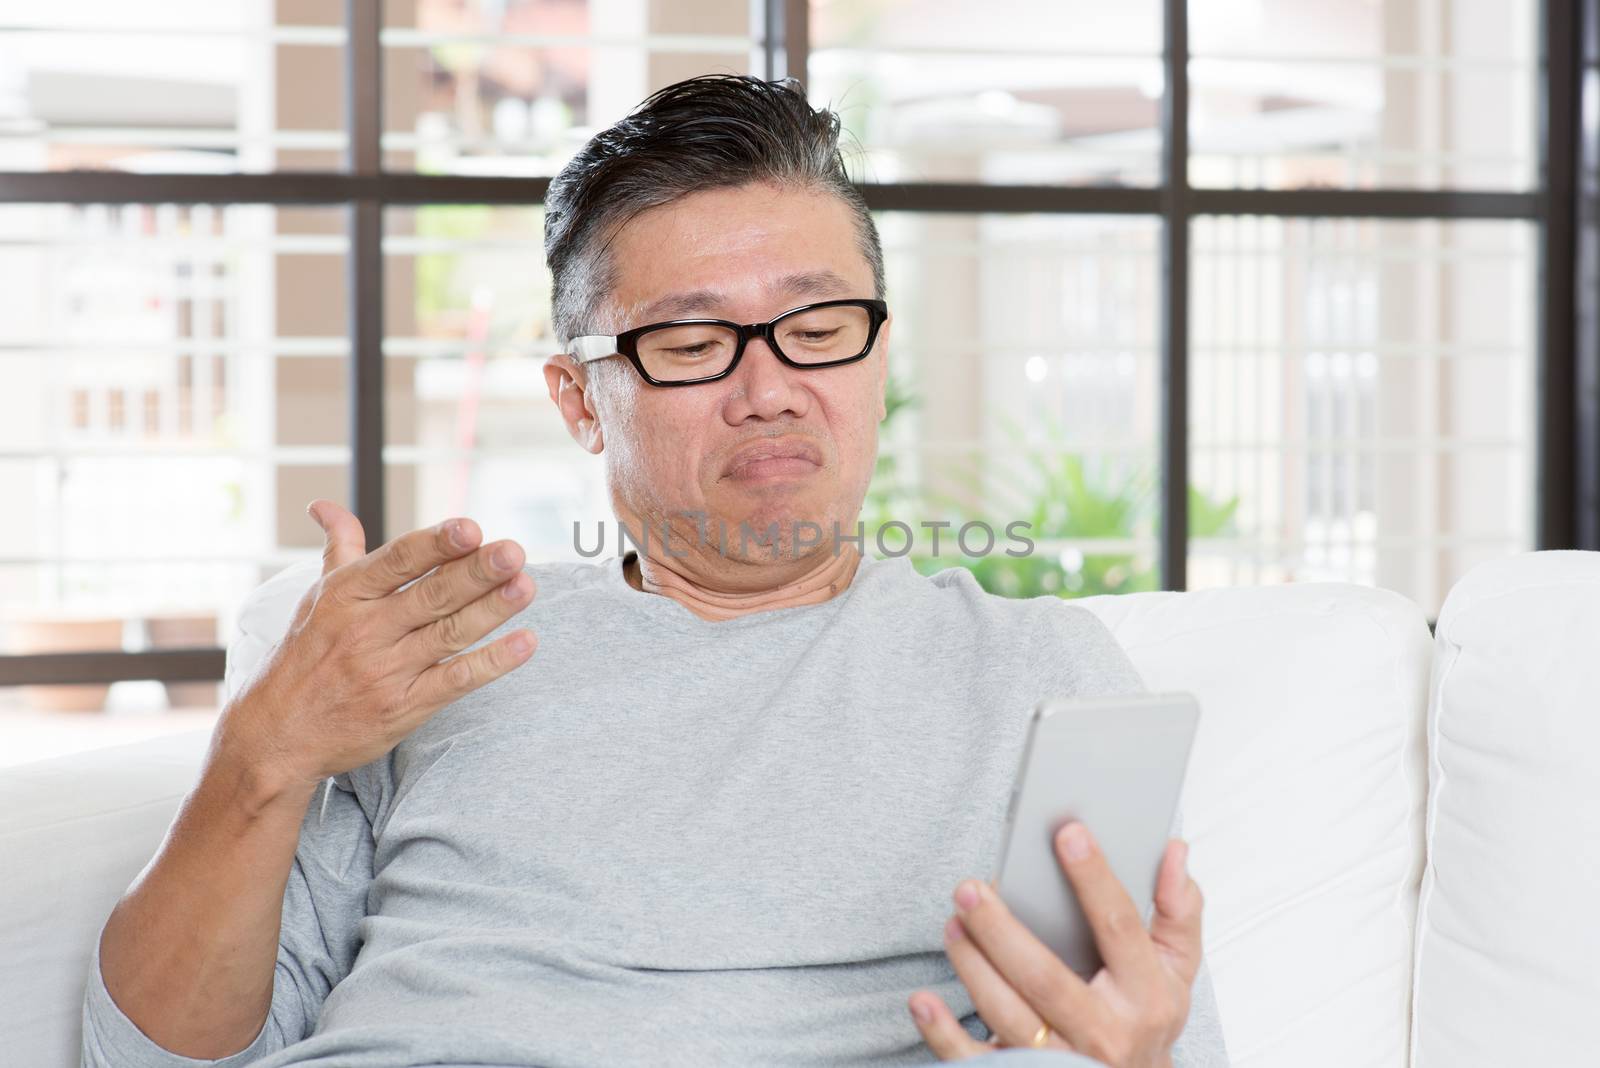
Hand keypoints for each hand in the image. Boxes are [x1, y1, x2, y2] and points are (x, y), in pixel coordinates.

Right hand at [217, 500, 537, 789]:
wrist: (277, 736)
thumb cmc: (303, 658)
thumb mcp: (315, 598)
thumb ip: (338, 549)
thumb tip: (325, 506)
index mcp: (346, 596)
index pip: (398, 561)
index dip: (436, 543)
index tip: (471, 527)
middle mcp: (367, 630)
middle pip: (432, 595)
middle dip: (476, 572)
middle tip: (514, 552)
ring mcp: (388, 670)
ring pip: (449, 634)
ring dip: (492, 610)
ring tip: (526, 587)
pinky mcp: (405, 707)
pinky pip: (456, 680)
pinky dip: (492, 663)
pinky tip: (525, 643)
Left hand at [908, 824, 1203, 1067]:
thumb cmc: (1146, 1017)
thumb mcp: (1176, 969)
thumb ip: (1178, 910)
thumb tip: (1174, 851)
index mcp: (1146, 995)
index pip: (1119, 927)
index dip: (1094, 878)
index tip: (1067, 833)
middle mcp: (1104, 1032)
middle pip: (1045, 977)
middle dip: (1001, 931)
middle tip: (970, 888)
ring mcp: (1063, 1061)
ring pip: (1007, 1013)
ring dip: (972, 966)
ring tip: (953, 924)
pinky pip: (978, 1061)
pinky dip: (945, 1032)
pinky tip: (924, 999)